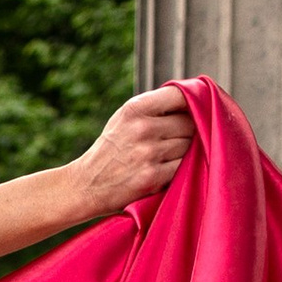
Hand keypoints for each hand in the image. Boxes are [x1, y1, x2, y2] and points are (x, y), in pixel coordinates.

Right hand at [76, 83, 196, 207]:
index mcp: (134, 109)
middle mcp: (142, 128)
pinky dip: (180, 169)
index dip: (193, 102)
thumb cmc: (111, 150)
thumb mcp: (124, 119)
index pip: (180, 95)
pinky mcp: (153, 177)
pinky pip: (183, 167)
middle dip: (189, 131)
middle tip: (176, 139)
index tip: (195, 108)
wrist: (86, 185)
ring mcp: (148, 153)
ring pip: (190, 146)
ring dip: (186, 151)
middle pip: (190, 123)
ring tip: (166, 156)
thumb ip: (155, 107)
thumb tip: (196, 101)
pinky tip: (165, 170)